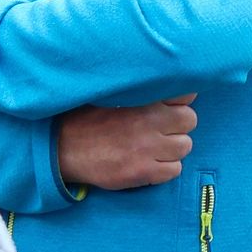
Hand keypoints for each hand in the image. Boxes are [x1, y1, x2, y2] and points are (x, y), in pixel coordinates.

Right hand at [56, 95, 197, 188]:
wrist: (61, 149)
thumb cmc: (90, 119)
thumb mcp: (117, 94)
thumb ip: (145, 89)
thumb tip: (174, 79)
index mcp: (145, 100)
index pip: (187, 95)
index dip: (180, 102)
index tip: (169, 107)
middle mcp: (150, 122)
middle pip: (190, 121)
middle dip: (178, 125)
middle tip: (161, 129)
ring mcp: (147, 149)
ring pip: (184, 147)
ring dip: (173, 148)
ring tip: (154, 147)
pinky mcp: (142, 172)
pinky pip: (174, 171)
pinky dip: (165, 169)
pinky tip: (150, 163)